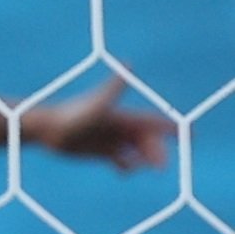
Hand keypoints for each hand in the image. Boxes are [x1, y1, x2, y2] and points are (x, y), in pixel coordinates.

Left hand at [30, 71, 172, 170]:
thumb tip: (129, 63)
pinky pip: (119, 161)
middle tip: (160, 166)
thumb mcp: (97, 104)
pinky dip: (126, 166)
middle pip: (146, 140)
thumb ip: (114, 88)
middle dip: (157, 151)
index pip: (153, 122)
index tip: (189, 135)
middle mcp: (118, 128)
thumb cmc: (71, 115)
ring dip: (144, 160)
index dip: (171, 128)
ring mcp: (109, 140)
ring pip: (136, 151)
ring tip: (143, 167)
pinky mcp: (98, 152)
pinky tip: (124, 170)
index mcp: (122, 117)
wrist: (45, 127)